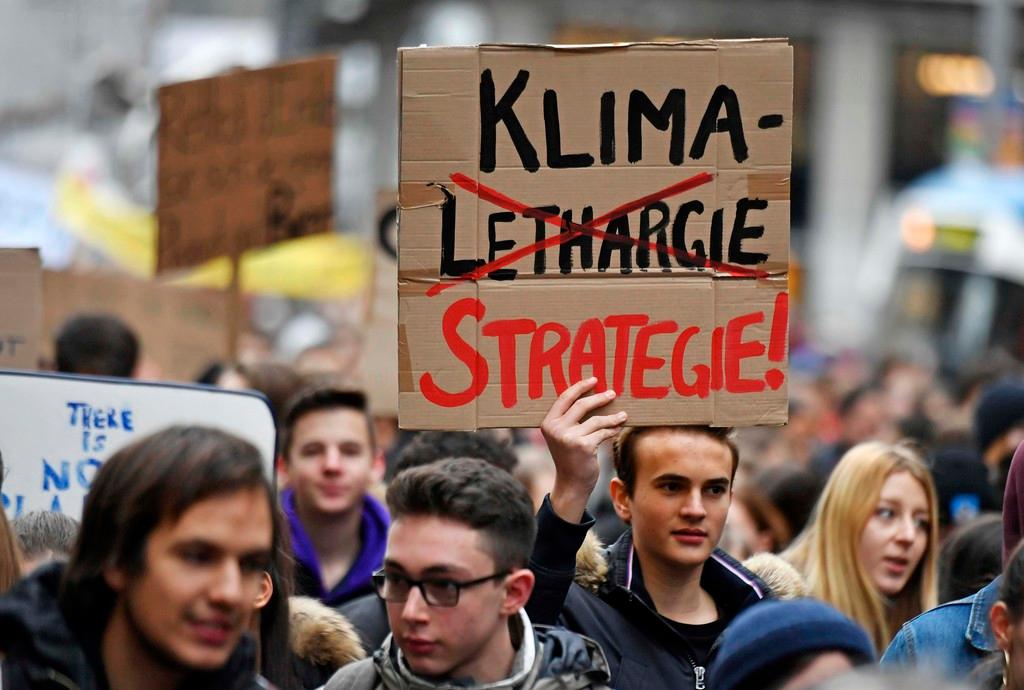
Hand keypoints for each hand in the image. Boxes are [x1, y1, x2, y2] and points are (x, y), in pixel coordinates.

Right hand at [541, 378, 626, 522]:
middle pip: (581, 405)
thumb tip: (592, 395)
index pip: (565, 398)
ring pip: (596, 420)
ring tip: (622, 416)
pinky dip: (613, 430)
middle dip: (599, 398)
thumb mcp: (563, 436)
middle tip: (612, 393)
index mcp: (548, 422)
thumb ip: (570, 418)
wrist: (571, 483)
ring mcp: (569, 437)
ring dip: (612, 417)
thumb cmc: (570, 457)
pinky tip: (618, 428)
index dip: (580, 387)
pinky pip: (603, 432)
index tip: (594, 380)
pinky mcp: (583, 446)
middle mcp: (556, 428)